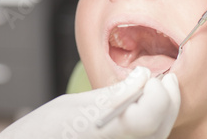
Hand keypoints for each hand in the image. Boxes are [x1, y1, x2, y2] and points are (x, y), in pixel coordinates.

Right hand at [0, 67, 179, 138]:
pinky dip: (151, 125)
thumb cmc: (38, 133)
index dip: (157, 93)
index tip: (148, 74)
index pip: (150, 115)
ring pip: (157, 137)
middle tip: (164, 79)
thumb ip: (113, 95)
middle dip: (167, 101)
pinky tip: (142, 109)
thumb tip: (141, 78)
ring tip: (154, 91)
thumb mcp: (75, 106)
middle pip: (160, 128)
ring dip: (162, 112)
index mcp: (108, 133)